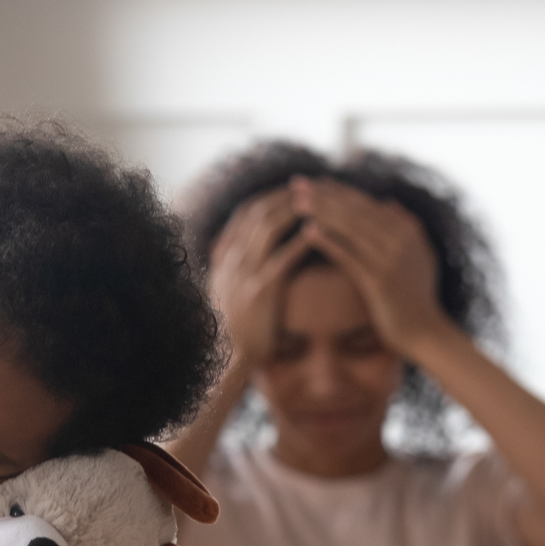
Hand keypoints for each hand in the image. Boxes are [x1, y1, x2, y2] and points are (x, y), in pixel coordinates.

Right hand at [209, 186, 307, 372]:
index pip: (246, 211)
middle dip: (286, 195)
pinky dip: (301, 241)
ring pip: (268, 227)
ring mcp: (243, 274)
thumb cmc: (234, 327)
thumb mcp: (226, 289)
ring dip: (294, 209)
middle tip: (314, 186)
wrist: (227, 359)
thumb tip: (247, 243)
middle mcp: (231, 259)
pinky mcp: (261, 292)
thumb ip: (234, 265)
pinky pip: (283, 258)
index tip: (294, 187)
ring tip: (319, 199)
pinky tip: (320, 232)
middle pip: (257, 212)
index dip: (270, 196)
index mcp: (224, 256)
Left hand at [291, 176, 456, 356]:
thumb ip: (408, 227)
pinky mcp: (379, 282)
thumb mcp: (420, 256)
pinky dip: (329, 241)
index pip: (366, 203)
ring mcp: (390, 260)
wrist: (426, 333)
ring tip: (296, 201)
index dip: (339, 191)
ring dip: (322, 211)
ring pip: (350, 228)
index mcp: (407, 230)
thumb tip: (389, 203)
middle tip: (297, 184)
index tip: (315, 183)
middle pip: (355, 210)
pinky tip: (308, 231)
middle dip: (324, 195)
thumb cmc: (418, 296)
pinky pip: (349, 256)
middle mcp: (400, 240)